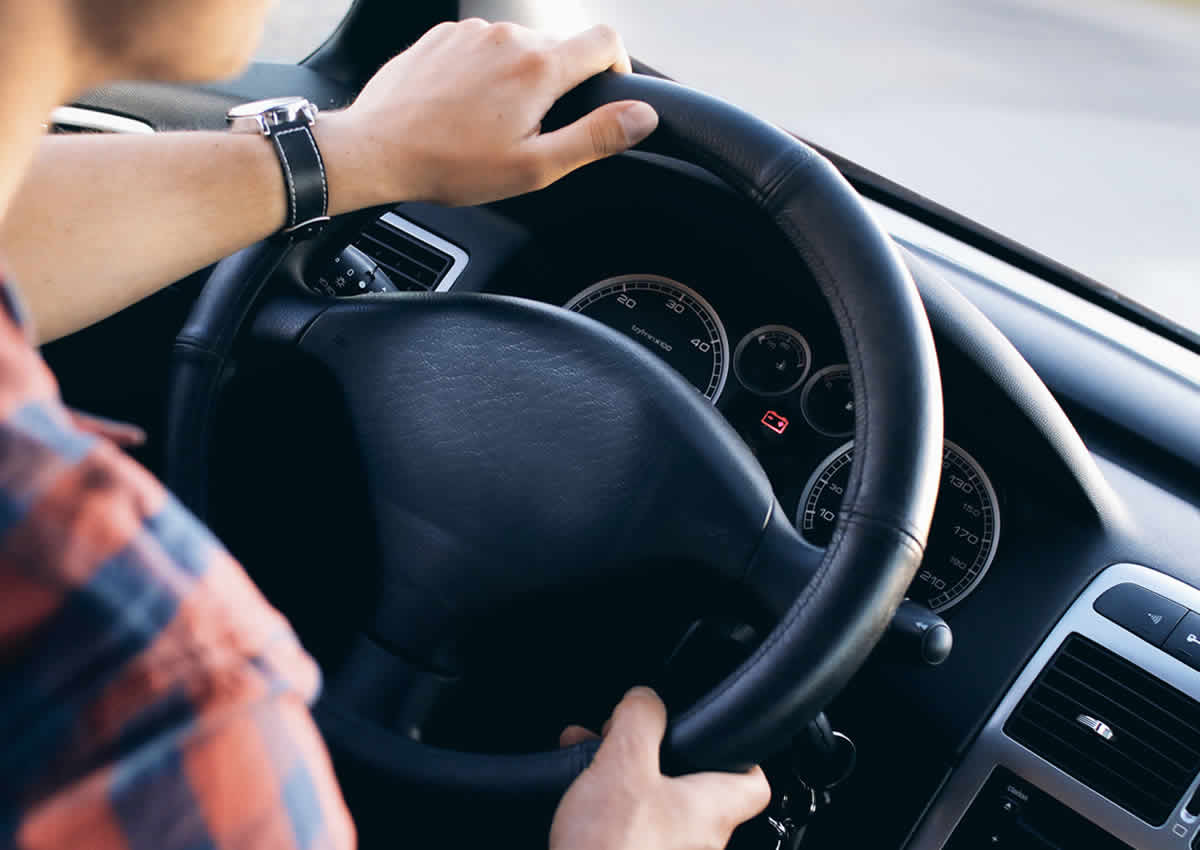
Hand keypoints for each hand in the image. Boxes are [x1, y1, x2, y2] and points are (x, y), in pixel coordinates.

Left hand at [319, 19, 658, 211]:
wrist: (376, 149)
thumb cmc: (451, 165)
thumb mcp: (534, 166)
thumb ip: (595, 138)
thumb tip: (643, 116)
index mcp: (538, 68)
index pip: (606, 42)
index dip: (617, 69)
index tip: (604, 96)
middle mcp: (508, 37)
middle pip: (560, 47)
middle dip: (559, 85)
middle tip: (533, 131)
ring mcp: (471, 32)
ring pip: (519, 48)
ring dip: (519, 79)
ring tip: (492, 124)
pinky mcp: (443, 36)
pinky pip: (481, 47)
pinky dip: (485, 73)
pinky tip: (464, 108)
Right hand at [551, 687, 770, 849]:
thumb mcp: (624, 765)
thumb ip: (640, 722)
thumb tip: (646, 698)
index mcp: (711, 811)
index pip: (754, 783)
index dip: (739, 754)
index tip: (717, 734)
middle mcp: (699, 842)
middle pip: (691, 787)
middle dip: (652, 756)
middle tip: (623, 738)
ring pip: (655, 807)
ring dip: (623, 779)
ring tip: (588, 761)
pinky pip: (632, 831)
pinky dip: (609, 809)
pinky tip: (577, 797)